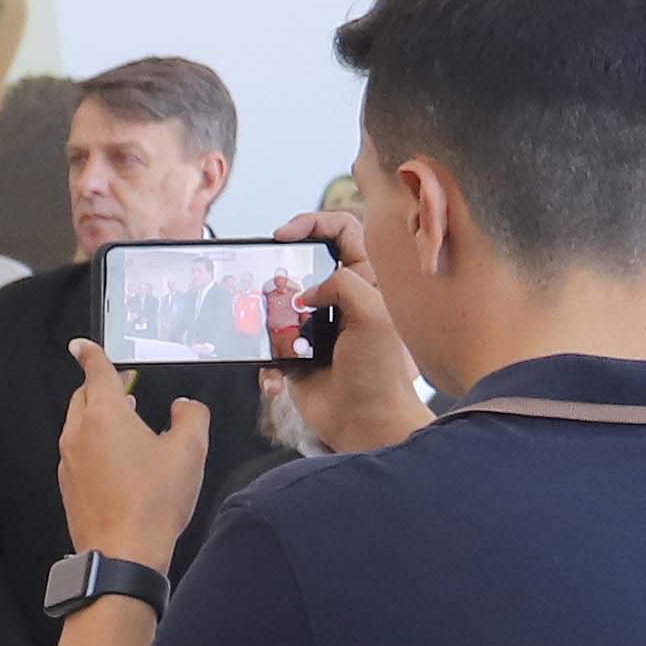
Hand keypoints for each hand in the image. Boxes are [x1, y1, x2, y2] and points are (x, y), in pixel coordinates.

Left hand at [54, 339, 216, 571]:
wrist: (122, 552)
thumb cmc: (154, 500)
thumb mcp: (189, 451)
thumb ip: (192, 417)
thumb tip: (185, 405)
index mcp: (103, 416)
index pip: (95, 373)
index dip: (91, 355)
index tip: (80, 345)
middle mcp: (78, 434)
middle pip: (83, 397)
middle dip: (100, 385)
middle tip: (122, 384)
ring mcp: (68, 460)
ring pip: (79, 424)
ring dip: (99, 414)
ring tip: (126, 414)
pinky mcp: (68, 484)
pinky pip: (78, 450)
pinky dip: (95, 440)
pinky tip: (119, 454)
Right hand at [267, 213, 434, 455]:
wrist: (365, 422)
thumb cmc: (381, 373)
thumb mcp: (373, 315)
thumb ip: (342, 284)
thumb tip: (305, 291)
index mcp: (370, 281)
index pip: (343, 232)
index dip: (313, 224)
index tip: (285, 235)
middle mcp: (343, 298)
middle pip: (303, 263)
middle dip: (279, 269)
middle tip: (264, 276)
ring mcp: (316, 325)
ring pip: (278, 302)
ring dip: (266, 316)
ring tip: (272, 334)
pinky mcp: (294, 351)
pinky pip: (267, 342)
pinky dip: (265, 358)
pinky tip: (276, 375)